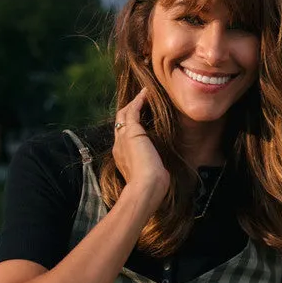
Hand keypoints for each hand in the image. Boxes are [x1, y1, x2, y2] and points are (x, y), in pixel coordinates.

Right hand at [113, 87, 169, 212]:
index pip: (122, 137)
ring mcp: (123, 138)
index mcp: (122, 157)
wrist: (145, 188)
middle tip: (139, 102)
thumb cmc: (151, 187)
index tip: (138, 121)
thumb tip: (162, 173)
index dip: (129, 127)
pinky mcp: (131, 132)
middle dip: (128, 112)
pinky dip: (138, 101)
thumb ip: (153, 169)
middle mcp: (119, 146)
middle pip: (119, 123)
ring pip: (124, 114)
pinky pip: (132, 111)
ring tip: (143, 94)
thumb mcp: (150, 176)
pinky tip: (146, 94)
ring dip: (134, 103)